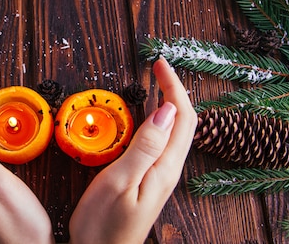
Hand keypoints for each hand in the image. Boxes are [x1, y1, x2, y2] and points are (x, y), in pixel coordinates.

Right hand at [68, 57, 197, 243]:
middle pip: (184, 122)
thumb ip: (145, 146)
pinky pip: (162, 143)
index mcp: (164, 167)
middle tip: (158, 68)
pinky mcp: (151, 180)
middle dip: (174, 90)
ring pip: (175, 132)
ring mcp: (161, 176)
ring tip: (155, 84)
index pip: (181, 117)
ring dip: (169, 104)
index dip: (174, 87)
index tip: (159, 63)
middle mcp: (168, 170)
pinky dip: (158, 121)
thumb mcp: (121, 182)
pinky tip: (145, 118)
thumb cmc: (104, 224)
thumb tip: (166, 110)